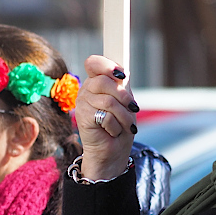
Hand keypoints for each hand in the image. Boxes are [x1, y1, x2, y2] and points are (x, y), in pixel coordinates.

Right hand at [74, 56, 138, 180]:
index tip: (122, 75)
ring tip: (126, 126)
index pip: (94, 63)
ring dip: (124, 117)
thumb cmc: (120, 126)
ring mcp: (82, 103)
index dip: (107, 65)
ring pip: (109, 101)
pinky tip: (113, 132)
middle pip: (105, 81)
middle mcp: (86, 90)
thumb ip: (122, 86)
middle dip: (124, 97)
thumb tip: (122, 73)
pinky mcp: (82, 117)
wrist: (113, 152)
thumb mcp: (125, 102)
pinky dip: (116, 127)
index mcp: (96, 82)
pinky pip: (106, 116)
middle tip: (133, 108)